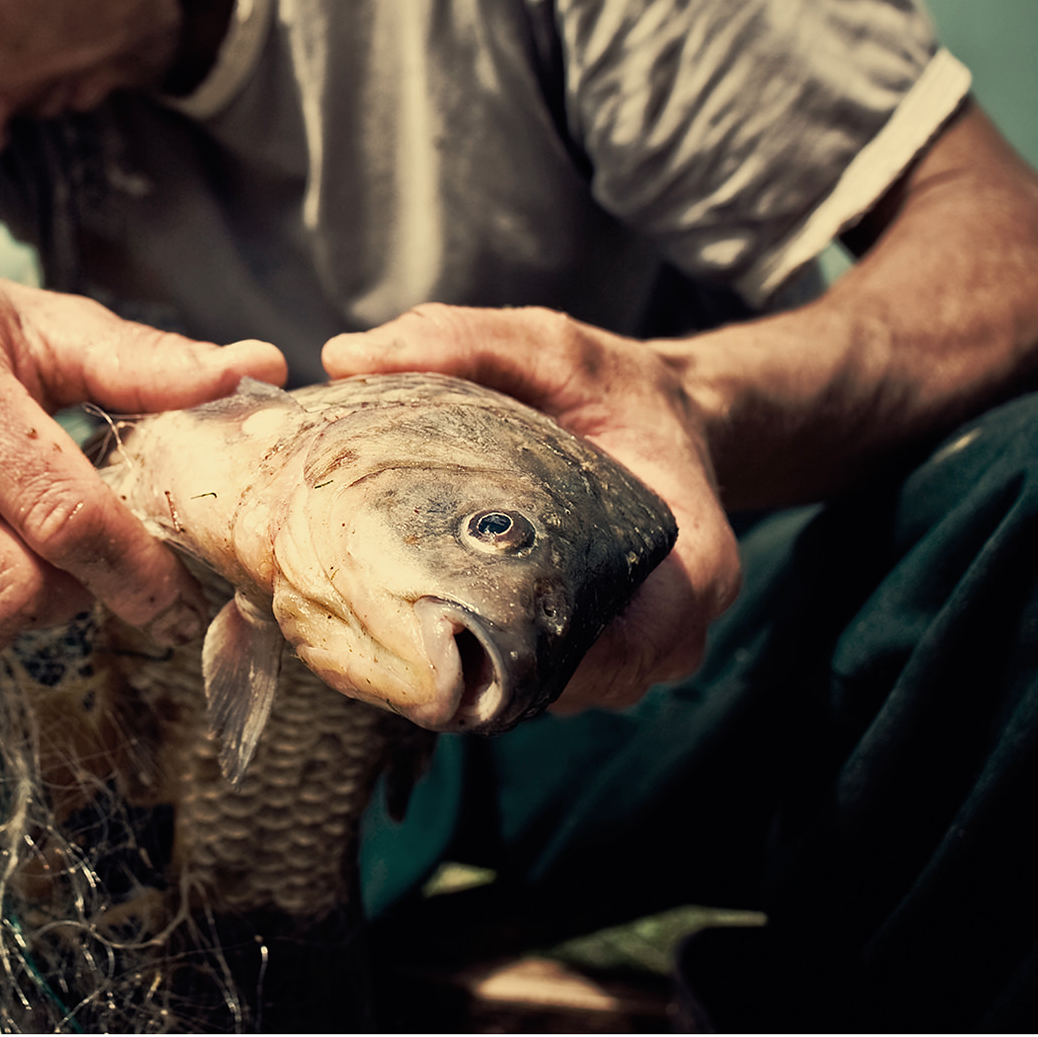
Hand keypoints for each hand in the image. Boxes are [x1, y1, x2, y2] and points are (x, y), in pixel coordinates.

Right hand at [0, 247, 285, 675]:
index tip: (171, 591)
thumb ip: (143, 358)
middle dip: (74, 596)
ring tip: (21, 556)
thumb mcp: (33, 321)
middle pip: (13, 592)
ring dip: (20, 618)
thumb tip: (258, 364)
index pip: (61, 513)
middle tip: (88, 564)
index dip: (134, 569)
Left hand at [321, 303, 740, 711]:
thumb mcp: (551, 346)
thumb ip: (463, 340)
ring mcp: (616, 661)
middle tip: (383, 614)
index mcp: (692, 570)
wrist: (649, 423)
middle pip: (565, 685)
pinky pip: (520, 684)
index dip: (543, 649)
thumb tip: (344, 355)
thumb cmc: (610, 390)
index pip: (634, 648)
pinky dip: (465, 659)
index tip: (451, 616)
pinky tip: (405, 617)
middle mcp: (660, 636)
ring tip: (384, 614)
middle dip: (475, 661)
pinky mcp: (574, 664)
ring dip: (462, 667)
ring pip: (532, 695)